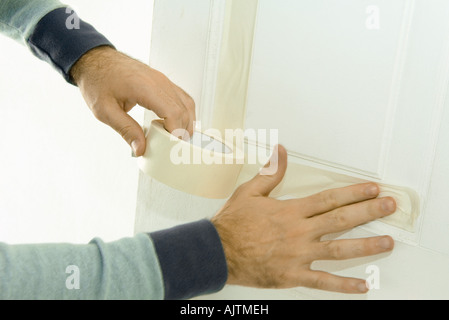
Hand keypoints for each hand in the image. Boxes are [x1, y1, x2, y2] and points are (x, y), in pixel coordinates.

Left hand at [70, 46, 195, 156]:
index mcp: (144, 87)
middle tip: (174, 148)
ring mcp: (162, 79)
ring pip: (187, 104)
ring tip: (177, 138)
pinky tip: (176, 124)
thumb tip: (140, 148)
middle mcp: (158, 81)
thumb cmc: (97, 80)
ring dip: (186, 122)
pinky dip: (184, 112)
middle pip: (183, 110)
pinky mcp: (162, 81)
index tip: (172, 146)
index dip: (176, 132)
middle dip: (182, 131)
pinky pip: (181, 97)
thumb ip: (126, 130)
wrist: (94, 59)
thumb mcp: (105, 110)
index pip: (173, 112)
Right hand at [212, 145, 395, 293]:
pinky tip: (362, 286)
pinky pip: (323, 281)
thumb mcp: (249, 192)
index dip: (353, 193)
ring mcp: (298, 255)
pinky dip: (344, 285)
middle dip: (368, 212)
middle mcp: (299, 232)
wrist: (217, 252)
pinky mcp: (293, 275)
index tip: (372, 189)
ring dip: (366, 246)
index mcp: (291, 211)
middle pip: (341, 220)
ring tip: (387, 242)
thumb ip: (270, 172)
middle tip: (390, 207)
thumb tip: (280, 150)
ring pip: (339, 250)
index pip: (329, 199)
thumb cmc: (233, 223)